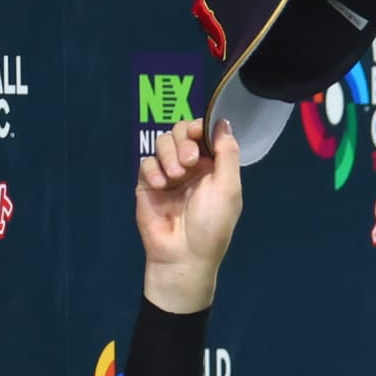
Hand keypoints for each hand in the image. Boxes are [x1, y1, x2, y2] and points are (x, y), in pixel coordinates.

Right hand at [137, 116, 241, 313]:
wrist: (183, 256)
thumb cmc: (211, 226)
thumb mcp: (228, 188)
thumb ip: (227, 152)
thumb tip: (223, 120)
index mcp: (212, 166)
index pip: (202, 132)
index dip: (198, 127)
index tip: (197, 134)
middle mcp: (190, 167)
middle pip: (180, 131)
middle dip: (183, 141)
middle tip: (188, 162)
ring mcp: (168, 174)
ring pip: (162, 142)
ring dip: (168, 154)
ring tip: (175, 177)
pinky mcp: (148, 184)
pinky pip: (146, 162)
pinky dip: (153, 170)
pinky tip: (161, 186)